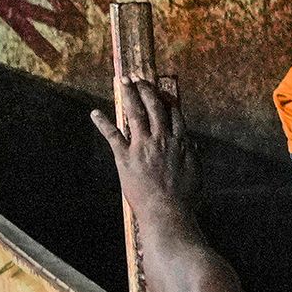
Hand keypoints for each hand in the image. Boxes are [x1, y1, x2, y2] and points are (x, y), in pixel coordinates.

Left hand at [92, 75, 192, 206]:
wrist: (168, 213)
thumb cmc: (185, 198)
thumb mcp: (196, 172)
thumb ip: (193, 154)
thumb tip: (191, 143)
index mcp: (180, 142)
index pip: (174, 113)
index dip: (166, 99)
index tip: (161, 90)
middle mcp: (162, 139)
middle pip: (154, 107)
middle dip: (146, 89)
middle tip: (138, 78)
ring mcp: (143, 147)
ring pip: (135, 113)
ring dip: (129, 94)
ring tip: (124, 81)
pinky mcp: (125, 157)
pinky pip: (113, 135)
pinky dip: (103, 123)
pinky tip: (95, 113)